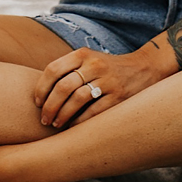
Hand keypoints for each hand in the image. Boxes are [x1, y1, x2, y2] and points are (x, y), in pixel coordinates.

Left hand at [33, 46, 167, 127]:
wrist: (144, 69)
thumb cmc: (107, 68)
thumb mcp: (88, 61)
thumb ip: (68, 70)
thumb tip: (41, 93)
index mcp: (82, 54)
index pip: (53, 70)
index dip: (41, 88)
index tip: (36, 103)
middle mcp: (94, 65)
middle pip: (63, 86)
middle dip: (49, 106)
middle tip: (43, 119)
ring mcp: (107, 80)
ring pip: (77, 99)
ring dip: (62, 115)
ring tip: (55, 124)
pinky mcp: (119, 96)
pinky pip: (94, 111)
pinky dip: (80, 121)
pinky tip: (73, 127)